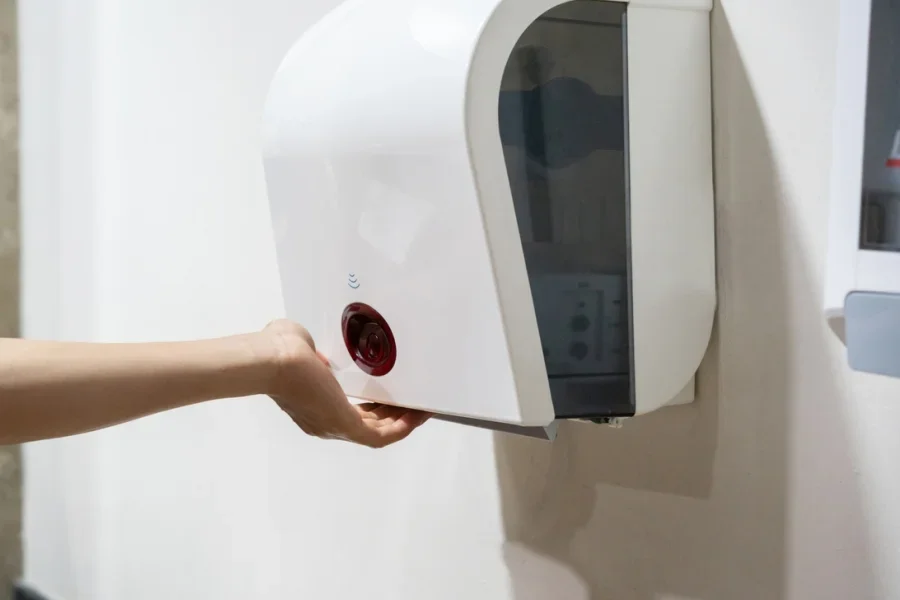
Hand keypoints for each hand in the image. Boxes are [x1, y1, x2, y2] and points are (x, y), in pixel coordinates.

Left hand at [261, 320, 429, 447]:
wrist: (271, 360)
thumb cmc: (279, 351)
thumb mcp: (302, 347)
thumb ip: (315, 350)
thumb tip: (319, 349)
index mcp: (314, 407)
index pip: (352, 413)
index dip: (374, 406)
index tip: (391, 395)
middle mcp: (325, 424)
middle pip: (368, 426)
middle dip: (393, 414)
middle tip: (414, 401)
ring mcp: (334, 427)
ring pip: (378, 433)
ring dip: (403, 422)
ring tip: (423, 408)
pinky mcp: (345, 425)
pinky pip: (383, 436)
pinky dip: (403, 427)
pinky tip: (420, 414)